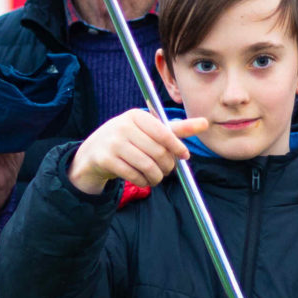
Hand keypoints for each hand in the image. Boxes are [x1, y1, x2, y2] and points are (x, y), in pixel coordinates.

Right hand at [68, 109, 206, 195]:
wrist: (92, 153)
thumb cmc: (127, 140)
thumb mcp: (149, 130)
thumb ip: (176, 129)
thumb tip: (205, 123)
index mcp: (136, 115)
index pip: (164, 132)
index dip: (177, 147)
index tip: (185, 156)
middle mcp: (123, 126)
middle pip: (157, 151)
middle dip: (167, 166)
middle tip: (167, 170)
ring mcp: (113, 143)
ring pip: (147, 165)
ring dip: (157, 177)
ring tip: (157, 178)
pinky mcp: (106, 160)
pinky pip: (134, 175)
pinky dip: (143, 182)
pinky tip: (144, 181)